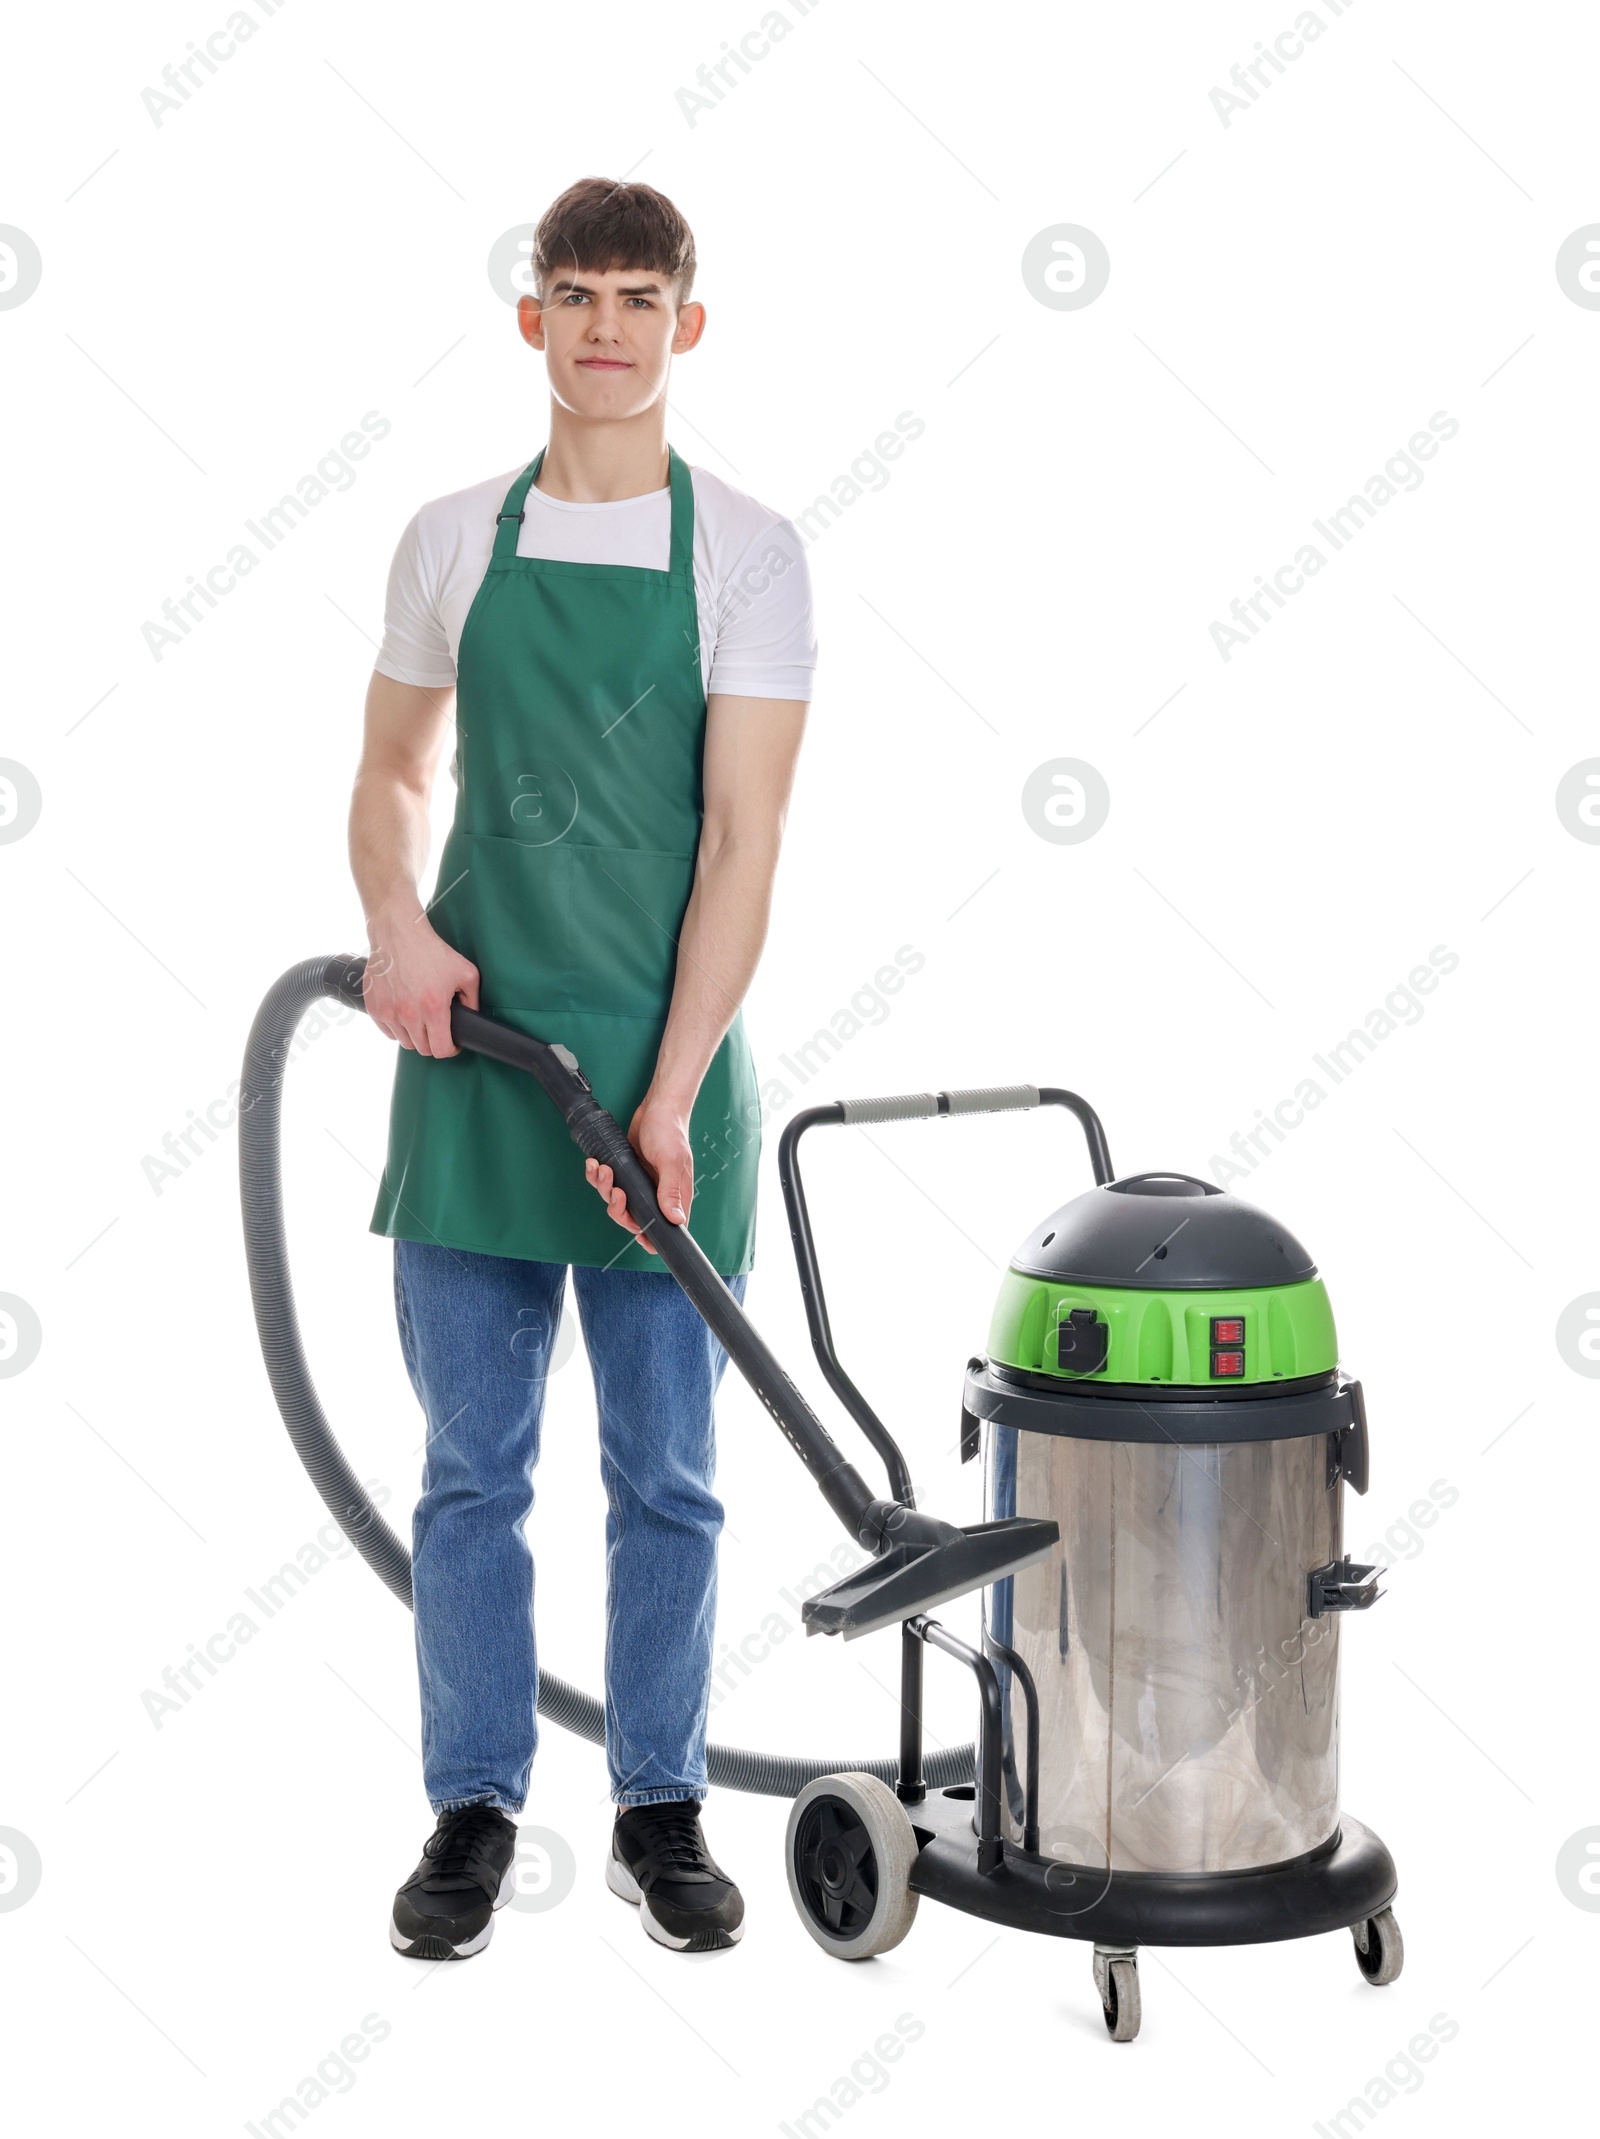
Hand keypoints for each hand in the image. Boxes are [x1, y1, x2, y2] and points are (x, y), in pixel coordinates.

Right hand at [363, 915, 478, 1056]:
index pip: (440, 1050)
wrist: (398, 934)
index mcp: (433, 1008)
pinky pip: (388, 1031)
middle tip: (438, 1028)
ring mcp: (388, 1012)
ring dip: (415, 1036)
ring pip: (405, 1042)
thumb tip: (473, 1019)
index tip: (452, 1043)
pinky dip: (397, 1027)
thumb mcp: (465, 973)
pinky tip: (405, 1013)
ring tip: (421, 1019)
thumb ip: (473, 1000)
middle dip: (433, 1042)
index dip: (450, 1049)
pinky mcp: (374, 1007)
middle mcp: (409, 1014)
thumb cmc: (432, 952)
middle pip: (423, 1049)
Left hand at [584, 1096, 693, 1253]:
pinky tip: (595, 1164)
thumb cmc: (670, 1132)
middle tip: (616, 1191)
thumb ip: (671, 1192)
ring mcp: (639, 1184)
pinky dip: (598, 1177)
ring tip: (603, 1169)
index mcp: (674, 1197)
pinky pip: (607, 1184)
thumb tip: (676, 1220)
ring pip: (616, 1202)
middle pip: (632, 1219)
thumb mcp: (671, 1162)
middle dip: (619, 1209)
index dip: (649, 1236)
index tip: (637, 1235)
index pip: (665, 1228)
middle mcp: (656, 1194)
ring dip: (605, 1189)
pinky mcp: (625, 1173)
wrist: (657, 1108)